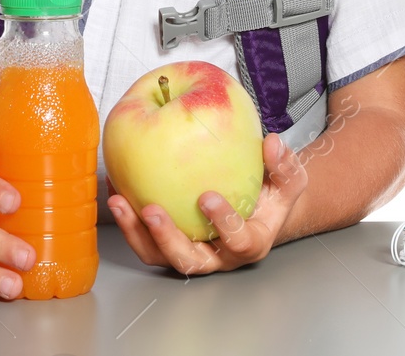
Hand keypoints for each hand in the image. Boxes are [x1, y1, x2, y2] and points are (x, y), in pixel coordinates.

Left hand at [107, 132, 308, 274]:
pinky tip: (116, 188)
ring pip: (160, 256)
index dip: (224, 224)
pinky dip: (127, 218)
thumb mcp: (287, 180)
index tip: (208, 198)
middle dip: (168, 239)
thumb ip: (283, 164)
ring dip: (136, 233)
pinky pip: (144, 238)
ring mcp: (191, 252)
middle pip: (190, 261)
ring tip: (120, 202)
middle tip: (152, 210)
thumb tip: (271, 142)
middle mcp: (218, 256)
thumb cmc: (270, 195)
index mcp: (250, 243)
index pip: (239, 242)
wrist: (256, 209)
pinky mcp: (168, 245)